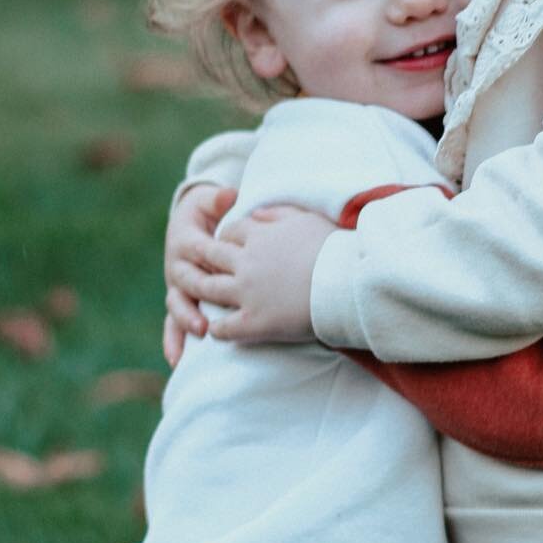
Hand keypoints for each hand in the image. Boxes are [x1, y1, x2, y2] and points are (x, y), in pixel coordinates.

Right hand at [162, 183, 237, 364]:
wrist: (190, 222)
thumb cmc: (207, 211)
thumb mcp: (210, 201)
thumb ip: (218, 199)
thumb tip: (229, 194)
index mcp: (186, 241)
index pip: (197, 250)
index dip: (206, 257)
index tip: (218, 264)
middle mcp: (179, 265)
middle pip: (186, 281)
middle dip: (197, 295)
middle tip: (211, 308)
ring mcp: (178, 286)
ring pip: (178, 305)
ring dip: (186, 321)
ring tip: (199, 334)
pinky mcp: (180, 299)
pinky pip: (173, 322)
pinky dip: (173, 341)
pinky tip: (177, 361)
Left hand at [189, 206, 336, 344]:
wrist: (347, 281)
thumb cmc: (333, 247)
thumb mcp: (306, 219)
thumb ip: (277, 213)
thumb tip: (255, 213)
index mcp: (260, 236)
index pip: (230, 232)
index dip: (225, 237)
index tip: (225, 243)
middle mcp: (247, 262)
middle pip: (211, 256)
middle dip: (202, 258)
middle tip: (198, 264)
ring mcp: (247, 293)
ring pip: (209, 289)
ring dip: (199, 291)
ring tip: (195, 296)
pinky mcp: (254, 322)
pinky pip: (225, 327)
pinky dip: (216, 329)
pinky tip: (215, 330)